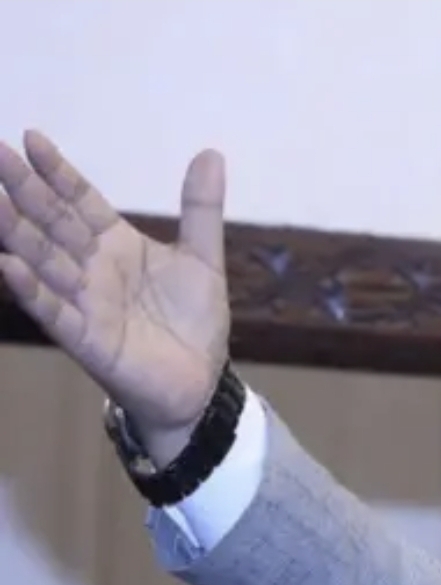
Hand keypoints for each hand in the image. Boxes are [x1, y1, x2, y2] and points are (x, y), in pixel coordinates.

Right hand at [0, 131, 230, 463]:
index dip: (58, 172)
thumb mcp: (202, 259)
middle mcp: (91, 267)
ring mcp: (84, 301)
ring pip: (43, 260)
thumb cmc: (192, 321)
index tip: (32, 138)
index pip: (79, 200)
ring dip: (16, 232)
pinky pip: (53, 311)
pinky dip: (31, 290)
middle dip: (24, 190)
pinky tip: (7, 265)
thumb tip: (211, 153)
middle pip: (52, 222)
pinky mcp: (86, 338)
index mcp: (116, 244)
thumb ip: (201, 209)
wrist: (200, 382)